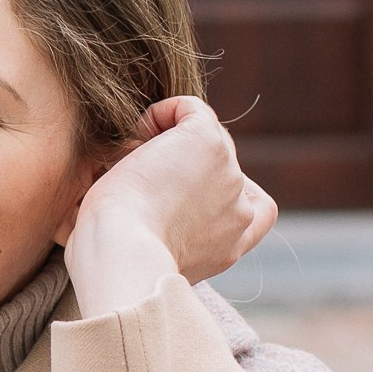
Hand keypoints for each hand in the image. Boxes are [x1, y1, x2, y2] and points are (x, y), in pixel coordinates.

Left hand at [65, 98, 276, 315]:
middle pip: (219, 166)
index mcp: (232, 245)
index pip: (256, 209)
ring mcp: (229, 175)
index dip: (222, 191)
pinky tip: (137, 133)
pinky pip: (191, 109)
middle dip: (182, 165)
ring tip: (131, 162)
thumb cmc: (116, 262)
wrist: (120, 252)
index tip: (180, 196)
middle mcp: (239, 212)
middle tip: (139, 181)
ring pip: (202, 137)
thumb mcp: (155, 254)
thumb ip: (172, 231)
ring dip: (166, 141)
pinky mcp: (209, 143)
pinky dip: (163, 113)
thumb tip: (152, 191)